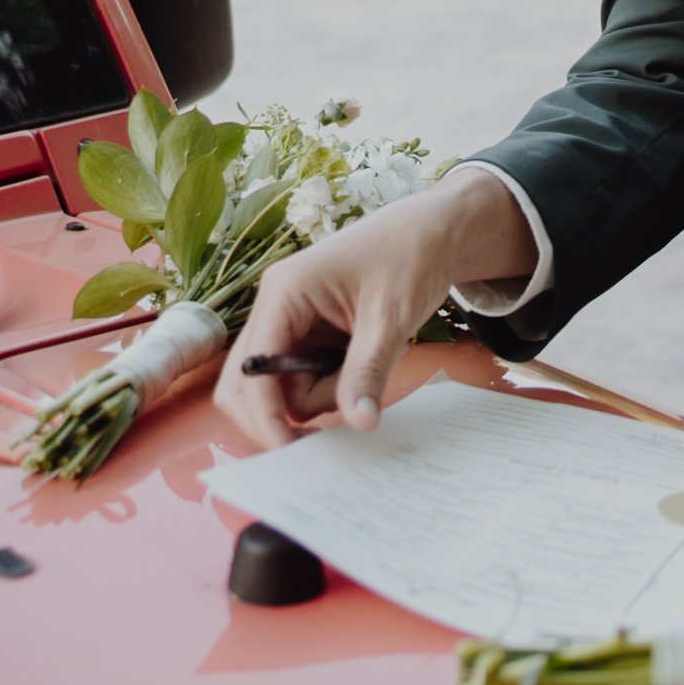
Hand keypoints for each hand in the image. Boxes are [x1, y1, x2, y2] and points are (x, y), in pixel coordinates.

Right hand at [213, 167, 530, 447]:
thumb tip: (359, 423)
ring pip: (281, 386)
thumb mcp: (391, 317)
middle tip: (341, 413)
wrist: (435, 232)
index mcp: (284, 292)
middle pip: (248, 383)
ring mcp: (289, 321)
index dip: (265, 415)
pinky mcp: (308, 333)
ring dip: (320, 395)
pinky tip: (363, 363)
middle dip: (286, 409)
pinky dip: (331, 384)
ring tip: (371, 364)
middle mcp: (276, 307)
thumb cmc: (411, 257)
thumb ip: (368, 371)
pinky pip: (303, 377)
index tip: (291, 452)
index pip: (253, 368)